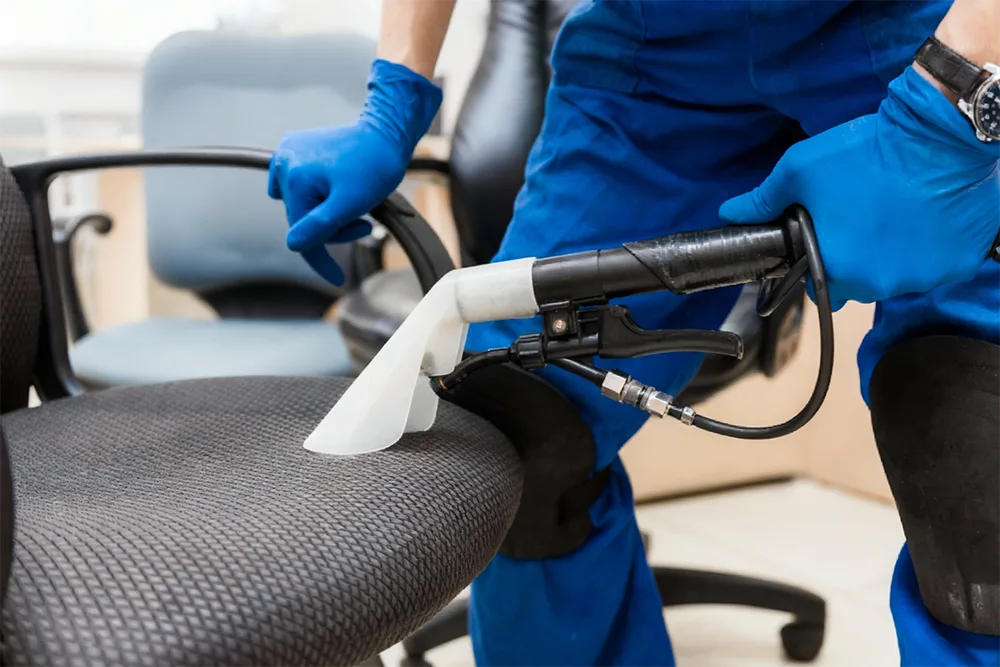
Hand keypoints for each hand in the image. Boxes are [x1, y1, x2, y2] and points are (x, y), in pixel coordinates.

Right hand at [268, 59, 441, 284]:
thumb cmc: (374, 166)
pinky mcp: (297, 149)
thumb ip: (320, 226)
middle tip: (364, 223)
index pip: (302, 233)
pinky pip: (304, 187)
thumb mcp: (350, 203)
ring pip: (304, 205)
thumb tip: (293, 245)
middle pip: (302, 218)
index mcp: (293, 177)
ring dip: (328, 213)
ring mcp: (288, 153)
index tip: (337, 278)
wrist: (387, 132)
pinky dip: (322, 197)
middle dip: (332, 228)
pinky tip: (340, 190)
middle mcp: (283, 162)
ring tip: (355, 203)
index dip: (320, 259)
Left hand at [720, 66, 999, 308]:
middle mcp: (882, 283)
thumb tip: (730, 213)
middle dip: (857, 259)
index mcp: (840, 268)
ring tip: (894, 213)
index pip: (820, 289)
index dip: (820, 264)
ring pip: (900, 275)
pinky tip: (923, 216)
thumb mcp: (799, 171)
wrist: (938, 132)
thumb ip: (762, 200)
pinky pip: (936, 265)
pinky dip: (929, 247)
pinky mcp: (958, 264)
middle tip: (862, 218)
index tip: (827, 242)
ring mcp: (925, 277)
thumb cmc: (864, 152)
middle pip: (861, 284)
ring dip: (894, 253)